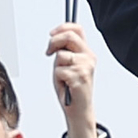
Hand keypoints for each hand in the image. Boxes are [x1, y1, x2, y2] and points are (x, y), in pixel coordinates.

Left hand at [48, 22, 102, 137]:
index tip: (52, 34)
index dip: (62, 27)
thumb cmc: (71, 87)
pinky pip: (59, 70)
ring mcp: (85, 66)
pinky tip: (65, 85)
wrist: (78, 109)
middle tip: (48, 52)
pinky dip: (58, 79)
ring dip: (57, 67)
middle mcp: (88, 57)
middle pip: (69, 36)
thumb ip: (64, 50)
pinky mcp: (80, 76)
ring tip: (62, 77)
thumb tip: (55, 37)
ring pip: (61, 56)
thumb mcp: (67, 64)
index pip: (77, 29)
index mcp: (86, 52)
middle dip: (53, 42)